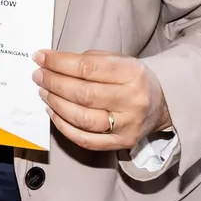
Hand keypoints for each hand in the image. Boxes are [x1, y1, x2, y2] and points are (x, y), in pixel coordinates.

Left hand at [32, 49, 169, 150]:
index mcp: (133, 73)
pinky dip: (64, 126)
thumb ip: (88, 60)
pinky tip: (53, 113)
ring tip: (43, 92)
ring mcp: (127, 125)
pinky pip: (85, 139)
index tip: (40, 58)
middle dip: (53, 83)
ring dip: (56, 104)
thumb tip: (51, 63)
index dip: (59, 63)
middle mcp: (132, 100)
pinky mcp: (121, 142)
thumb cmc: (132, 79)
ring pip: (82, 118)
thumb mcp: (119, 60)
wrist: (162, 104)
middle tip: (38, 76)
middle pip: (83, 94)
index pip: (88, 67)